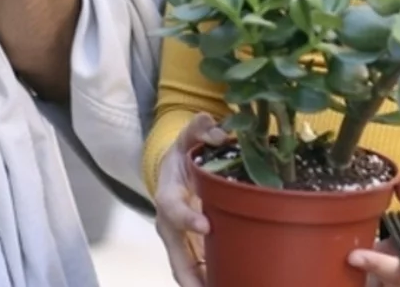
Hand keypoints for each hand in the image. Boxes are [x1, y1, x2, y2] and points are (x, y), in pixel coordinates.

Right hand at [153, 113, 227, 286]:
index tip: (206, 225)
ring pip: (186, 271)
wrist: (171, 171)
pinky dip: (209, 283)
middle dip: (191, 276)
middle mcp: (169, 224)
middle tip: (210, 285)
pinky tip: (231, 284)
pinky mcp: (189, 249)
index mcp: (168, 196)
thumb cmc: (182, 155)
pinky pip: (197, 272)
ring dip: (200, 284)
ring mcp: (178, 241)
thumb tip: (218, 131)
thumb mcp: (188, 137)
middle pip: (176, 257)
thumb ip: (200, 129)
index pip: (172, 209)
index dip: (186, 218)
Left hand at [348, 175, 399, 286]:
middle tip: (343, 258)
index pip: (399, 269)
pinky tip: (353, 251)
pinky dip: (371, 260)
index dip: (376, 264)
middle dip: (366, 274)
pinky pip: (384, 266)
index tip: (354, 256)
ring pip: (385, 278)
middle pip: (388, 280)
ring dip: (367, 270)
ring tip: (343, 258)